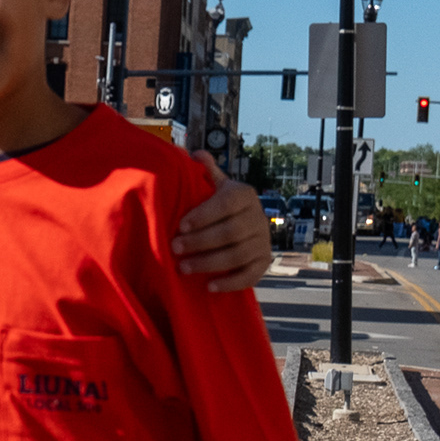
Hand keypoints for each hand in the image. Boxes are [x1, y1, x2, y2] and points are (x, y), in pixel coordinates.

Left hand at [174, 154, 272, 291]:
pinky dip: (230, 283)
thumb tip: (194, 153)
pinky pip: (251, 275)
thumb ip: (205, 172)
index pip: (225, 204)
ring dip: (209, 263)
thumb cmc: (222, 205)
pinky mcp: (265, 262)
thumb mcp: (216, 186)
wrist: (247, 225)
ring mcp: (264, 241)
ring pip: (238, 254)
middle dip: (200, 242)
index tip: (180, 226)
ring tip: (183, 268)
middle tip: (174, 248)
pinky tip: (209, 287)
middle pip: (230, 232)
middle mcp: (258, 217)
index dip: (203, 216)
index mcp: (244, 195)